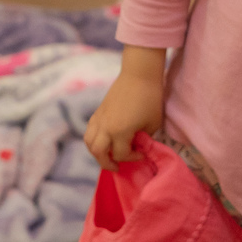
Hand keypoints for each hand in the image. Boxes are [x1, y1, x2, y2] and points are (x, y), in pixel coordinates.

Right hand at [84, 45, 165, 170]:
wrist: (139, 74)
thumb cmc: (150, 98)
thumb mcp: (152, 124)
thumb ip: (143, 139)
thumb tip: (136, 144)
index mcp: (119, 132)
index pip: (121, 154)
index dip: (133, 158)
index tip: (143, 154)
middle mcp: (105, 127)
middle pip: (98, 152)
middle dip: (107, 163)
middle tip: (117, 166)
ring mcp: (100, 118)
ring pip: (88, 141)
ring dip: (96, 152)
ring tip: (107, 155)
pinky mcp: (98, 111)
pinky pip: (89, 130)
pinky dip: (93, 138)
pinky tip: (105, 139)